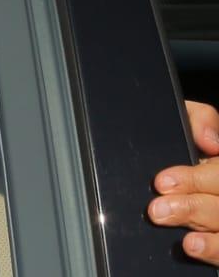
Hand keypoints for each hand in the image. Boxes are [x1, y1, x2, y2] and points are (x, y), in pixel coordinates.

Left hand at [148, 100, 218, 261]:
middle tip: (157, 210)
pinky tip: (194, 248)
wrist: (168, 163)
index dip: (194, 179)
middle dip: (191, 209)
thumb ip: (198, 120)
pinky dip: (213, 250)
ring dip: (206, 236)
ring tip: (182, 236)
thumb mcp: (186, 121)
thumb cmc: (180, 139)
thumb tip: (211, 140)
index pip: (218, 175)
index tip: (162, 183)